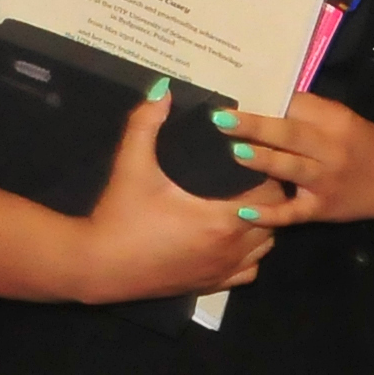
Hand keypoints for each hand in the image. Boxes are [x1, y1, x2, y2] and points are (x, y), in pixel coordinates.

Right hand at [69, 82, 288, 302]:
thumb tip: (162, 88)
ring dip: (262, 226)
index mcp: (220, 219)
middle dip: (267, 197)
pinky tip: (232, 238)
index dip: (265, 173)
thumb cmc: (119, 216)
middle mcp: (230, 249)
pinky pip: (248, 272)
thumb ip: (146, 123)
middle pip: (275, 220)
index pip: (269, 194)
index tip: (251, 157)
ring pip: (265, 248)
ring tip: (244, 203)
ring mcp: (221, 271)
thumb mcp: (131, 165)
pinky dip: (249, 254)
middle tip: (249, 174)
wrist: (98, 266)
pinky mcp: (209, 286)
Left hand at [209, 92, 373, 224]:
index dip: (266, 101)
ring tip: (233, 152)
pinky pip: (292, 213)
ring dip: (261, 160)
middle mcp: (331, 149)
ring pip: (289, 169)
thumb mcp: (342, 120)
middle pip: (290, 134)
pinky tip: (243, 211)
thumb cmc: (363, 143)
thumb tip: (261, 103)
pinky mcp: (322, 210)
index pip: (297, 106)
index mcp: (335, 121)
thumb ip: (307, 113)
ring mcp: (326, 182)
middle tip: (220, 118)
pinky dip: (269, 214)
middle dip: (254, 126)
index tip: (232, 96)